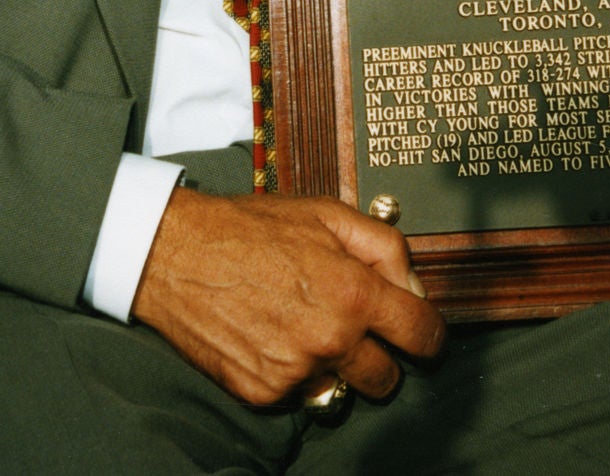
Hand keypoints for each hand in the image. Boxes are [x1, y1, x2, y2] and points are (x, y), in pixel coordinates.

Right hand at [131, 189, 445, 405]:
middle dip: (381, 358)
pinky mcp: (263, 393)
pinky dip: (293, 373)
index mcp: (353, 293)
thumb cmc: (254, 227)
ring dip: (335, 367)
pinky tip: (272, 335)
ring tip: (305, 327)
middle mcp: (330, 340)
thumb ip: (384, 247)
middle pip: (386, 380)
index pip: (422, 336)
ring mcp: (296, 372)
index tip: (422, 335)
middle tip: (357, 330)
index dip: (429, 336)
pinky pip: (298, 395)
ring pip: (341, 389)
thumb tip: (414, 286)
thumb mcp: (327, 213)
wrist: (179, 253)